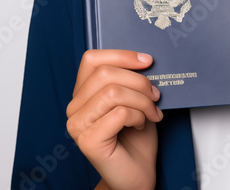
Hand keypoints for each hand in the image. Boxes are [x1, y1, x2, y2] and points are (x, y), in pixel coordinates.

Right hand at [66, 49, 162, 189]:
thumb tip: (145, 60)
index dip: (122, 55)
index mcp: (82, 94)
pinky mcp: (88, 141)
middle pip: (105, 74)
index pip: (92, 60)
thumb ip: (131, 80)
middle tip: (155, 95)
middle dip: (138, 81)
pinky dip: (138, 116)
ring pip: (112, 92)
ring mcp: (78, 125)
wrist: (138, 174)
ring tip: (151, 112)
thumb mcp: (135, 100)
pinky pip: (119, 113)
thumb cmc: (136, 138)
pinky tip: (141, 125)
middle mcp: (74, 108)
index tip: (147, 61)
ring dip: (141, 101)